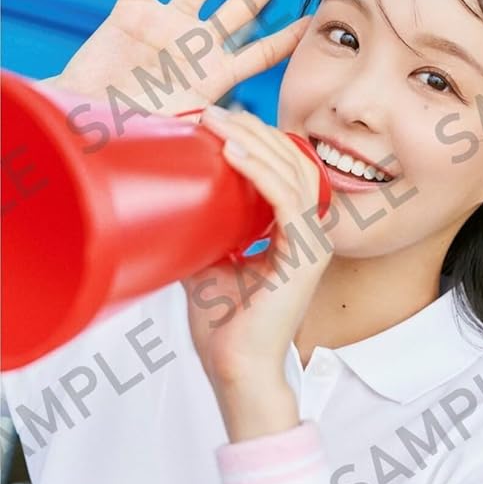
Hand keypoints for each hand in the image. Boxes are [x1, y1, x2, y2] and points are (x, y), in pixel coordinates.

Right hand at [49, 0, 310, 114]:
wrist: (88, 120)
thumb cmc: (133, 137)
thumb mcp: (179, 136)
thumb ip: (209, 130)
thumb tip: (239, 142)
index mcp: (213, 75)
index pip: (260, 54)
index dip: (287, 38)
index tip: (314, 22)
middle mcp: (195, 44)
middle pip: (241, 6)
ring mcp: (166, 23)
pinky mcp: (132, 10)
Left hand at [180, 106, 331, 392]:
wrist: (237, 369)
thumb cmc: (227, 328)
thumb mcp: (209, 265)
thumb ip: (205, 232)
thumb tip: (169, 202)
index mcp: (294, 236)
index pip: (286, 173)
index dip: (257, 143)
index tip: (217, 125)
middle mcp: (310, 236)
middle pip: (292, 163)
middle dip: (254, 132)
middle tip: (213, 114)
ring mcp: (311, 245)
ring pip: (292, 173)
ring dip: (254, 143)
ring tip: (218, 124)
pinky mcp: (303, 257)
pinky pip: (288, 200)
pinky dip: (260, 173)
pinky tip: (233, 155)